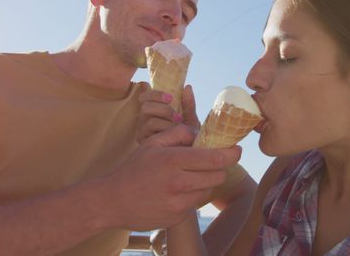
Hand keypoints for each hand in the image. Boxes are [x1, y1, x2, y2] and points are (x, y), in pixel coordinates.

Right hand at [104, 124, 240, 231]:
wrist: (112, 201)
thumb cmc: (133, 169)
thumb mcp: (152, 144)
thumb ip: (177, 133)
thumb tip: (199, 133)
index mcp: (173, 161)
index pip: (215, 158)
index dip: (231, 154)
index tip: (237, 150)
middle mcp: (178, 183)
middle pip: (218, 176)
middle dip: (218, 168)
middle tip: (210, 163)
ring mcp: (178, 203)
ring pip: (208, 190)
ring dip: (204, 182)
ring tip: (187, 177)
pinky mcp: (177, 217)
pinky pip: (194, 204)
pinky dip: (190, 196)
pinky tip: (175, 192)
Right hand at [138, 84, 200, 141]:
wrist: (187, 157)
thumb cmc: (188, 138)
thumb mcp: (190, 120)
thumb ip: (188, 105)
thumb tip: (188, 87)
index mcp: (154, 110)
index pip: (145, 96)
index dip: (155, 94)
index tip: (171, 98)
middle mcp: (145, 119)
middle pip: (146, 106)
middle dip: (164, 110)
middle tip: (178, 117)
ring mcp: (143, 131)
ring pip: (148, 119)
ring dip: (166, 123)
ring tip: (178, 128)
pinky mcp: (143, 141)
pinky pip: (150, 132)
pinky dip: (163, 131)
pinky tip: (172, 136)